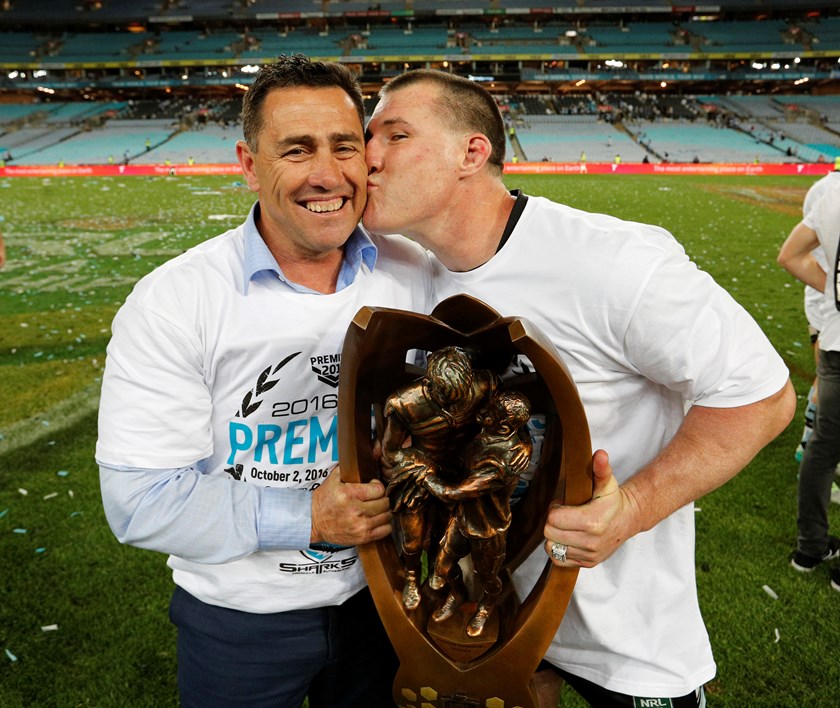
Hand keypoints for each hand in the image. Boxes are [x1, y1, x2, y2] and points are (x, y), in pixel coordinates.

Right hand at [310, 467, 391, 546]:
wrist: (313, 521)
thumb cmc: (325, 499)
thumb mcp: (334, 478)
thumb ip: (351, 466)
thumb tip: (374, 452)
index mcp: (349, 494)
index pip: (379, 489)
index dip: (378, 486)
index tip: (373, 486)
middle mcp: (356, 511)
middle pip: (385, 503)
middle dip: (382, 498)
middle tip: (375, 498)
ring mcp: (361, 526)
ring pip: (387, 516)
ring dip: (383, 511)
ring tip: (376, 508)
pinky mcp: (363, 538)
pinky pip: (385, 530)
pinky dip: (384, 524)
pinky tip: (377, 520)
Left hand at [543, 449, 632, 567]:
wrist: (628, 520)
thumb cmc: (613, 501)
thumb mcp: (607, 483)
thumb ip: (601, 469)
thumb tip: (600, 454)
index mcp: (592, 521)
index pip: (553, 519)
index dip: (554, 509)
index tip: (562, 504)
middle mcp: (591, 542)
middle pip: (550, 534)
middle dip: (552, 522)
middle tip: (562, 515)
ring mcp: (589, 554)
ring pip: (552, 547)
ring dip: (555, 536)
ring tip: (565, 526)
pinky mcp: (588, 563)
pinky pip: (559, 560)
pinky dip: (559, 549)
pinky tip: (567, 538)